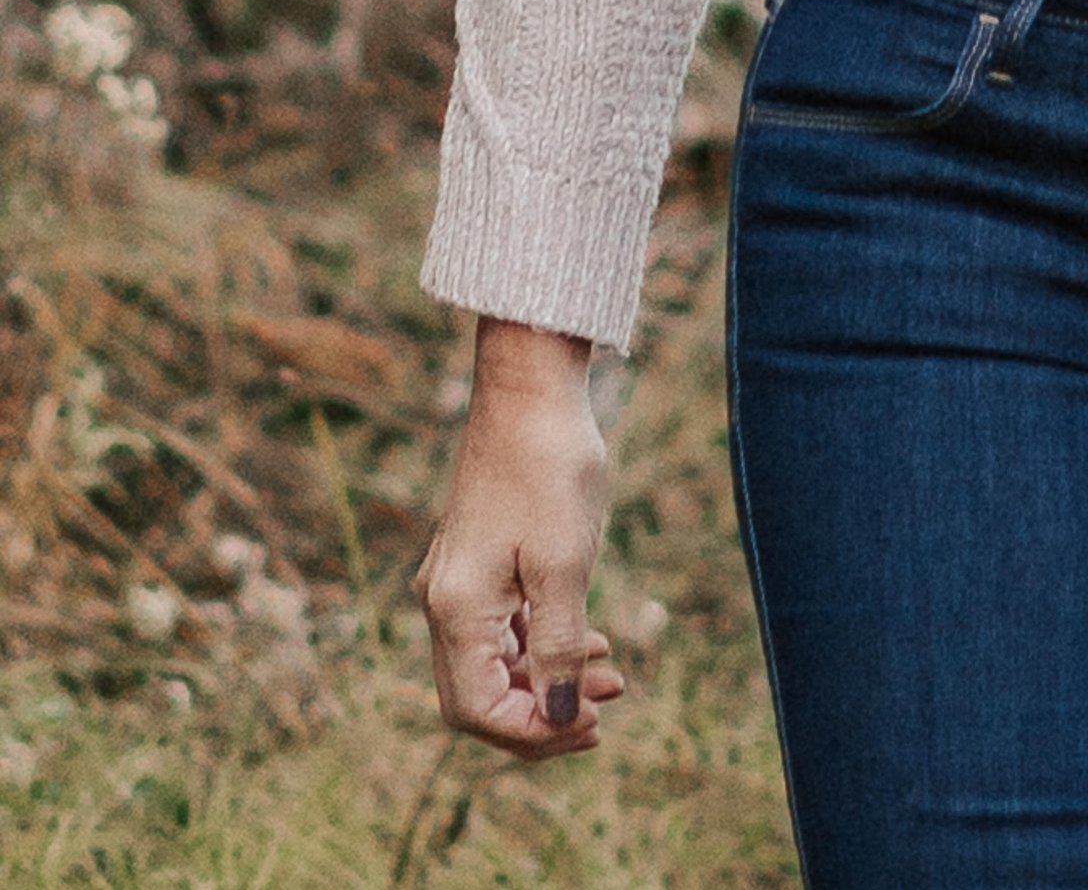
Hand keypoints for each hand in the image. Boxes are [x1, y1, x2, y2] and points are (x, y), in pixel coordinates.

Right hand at [419, 317, 626, 756]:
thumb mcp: (564, 565)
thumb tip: (558, 717)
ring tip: (612, 678)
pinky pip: (501, 629)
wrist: (531, 386)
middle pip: (480, 697)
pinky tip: (590, 641)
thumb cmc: (549, 468)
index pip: (478, 711)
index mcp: (455, 610)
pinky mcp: (476, 561)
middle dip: (542, 715)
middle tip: (607, 713)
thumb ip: (558, 647)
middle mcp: (443, 604)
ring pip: (493, 665)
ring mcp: (456, 582)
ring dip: (547, 681)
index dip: (534, 733)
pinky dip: (541, 645)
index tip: (592, 725)